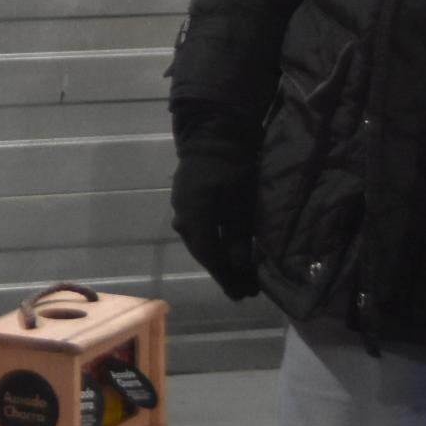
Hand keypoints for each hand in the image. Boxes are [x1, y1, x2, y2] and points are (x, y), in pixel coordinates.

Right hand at [170, 131, 262, 301]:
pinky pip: (199, 228)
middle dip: (223, 271)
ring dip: (218, 257)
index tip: (243, 295)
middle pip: (203, 252)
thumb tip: (242, 270)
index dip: (227, 278)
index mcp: (194, 219)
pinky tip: (226, 246)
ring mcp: (181, 207)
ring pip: (200, 241)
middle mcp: (183, 217)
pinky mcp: (186, 198)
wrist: (214, 130)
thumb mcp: (241, 204)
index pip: (210, 258)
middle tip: (244, 288)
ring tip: (237, 271)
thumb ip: (240, 238)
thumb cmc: (232, 166)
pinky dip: (214, 241)